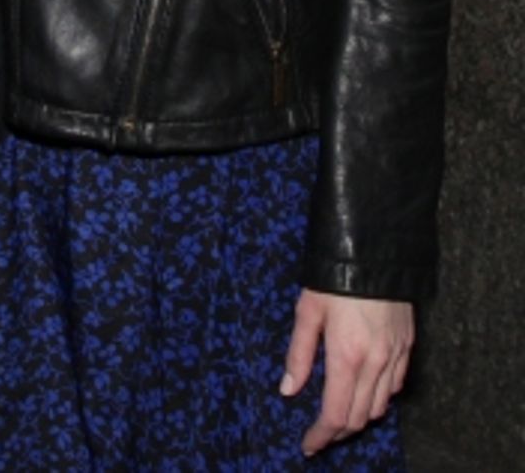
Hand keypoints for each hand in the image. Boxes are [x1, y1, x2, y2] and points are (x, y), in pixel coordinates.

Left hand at [280, 288, 413, 455]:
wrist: (375, 249)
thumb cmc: (334, 276)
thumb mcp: (308, 310)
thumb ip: (299, 354)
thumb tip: (288, 389)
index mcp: (346, 356)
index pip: (336, 414)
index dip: (321, 435)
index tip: (308, 444)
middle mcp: (375, 363)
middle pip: (359, 418)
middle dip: (338, 432)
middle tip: (320, 433)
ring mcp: (395, 356)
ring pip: (379, 407)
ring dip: (359, 417)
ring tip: (340, 414)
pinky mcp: (408, 346)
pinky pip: (396, 387)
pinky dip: (380, 398)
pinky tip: (365, 390)